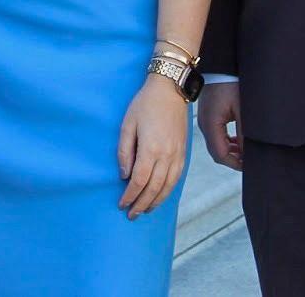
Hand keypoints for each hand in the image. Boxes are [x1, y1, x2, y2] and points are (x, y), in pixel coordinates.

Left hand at [117, 77, 189, 219]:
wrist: (170, 90)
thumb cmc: (145, 104)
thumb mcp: (127, 124)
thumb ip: (124, 151)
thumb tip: (124, 175)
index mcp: (151, 149)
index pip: (139, 181)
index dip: (130, 195)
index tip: (122, 204)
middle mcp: (167, 156)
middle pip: (154, 188)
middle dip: (142, 204)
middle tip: (131, 215)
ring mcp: (177, 155)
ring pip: (167, 187)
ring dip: (155, 202)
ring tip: (145, 210)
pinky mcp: (183, 153)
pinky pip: (177, 178)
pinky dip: (168, 191)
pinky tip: (160, 196)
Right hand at [197, 81, 242, 171]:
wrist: (221, 66)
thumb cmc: (231, 84)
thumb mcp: (241, 110)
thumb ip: (243, 133)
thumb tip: (246, 153)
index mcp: (211, 124)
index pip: (220, 154)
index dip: (235, 163)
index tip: (249, 165)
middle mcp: (204, 125)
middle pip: (216, 152)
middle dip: (232, 159)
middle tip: (248, 160)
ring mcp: (204, 120)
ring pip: (215, 144)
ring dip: (229, 151)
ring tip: (244, 151)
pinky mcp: (207, 116)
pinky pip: (214, 135)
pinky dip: (225, 142)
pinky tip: (235, 140)